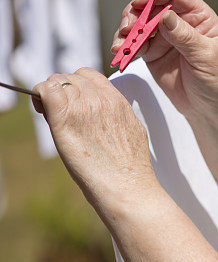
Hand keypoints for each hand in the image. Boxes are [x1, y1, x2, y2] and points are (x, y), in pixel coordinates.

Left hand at [32, 68, 158, 208]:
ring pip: (56, 82)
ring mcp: (84, 107)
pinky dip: (40, 96)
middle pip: (70, 77)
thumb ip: (117, 116)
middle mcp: (101, 99)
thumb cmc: (130, 170)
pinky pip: (46, 90)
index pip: (89, 75)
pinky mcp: (66, 118)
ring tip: (53, 116)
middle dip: (62, 91)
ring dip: (50, 95)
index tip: (73, 100)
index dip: (77, 84)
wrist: (128, 185)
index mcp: (118, 102)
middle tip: (58, 111)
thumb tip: (101, 116)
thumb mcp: (133, 132)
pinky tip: (43, 110)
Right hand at [111, 0, 217, 119]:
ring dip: (126, 30)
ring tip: (120, 43)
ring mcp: (164, 37)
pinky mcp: (152, 52)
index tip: (140, 2)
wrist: (209, 109)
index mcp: (199, 17)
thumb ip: (184, 36)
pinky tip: (120, 52)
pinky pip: (134, 43)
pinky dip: (124, 45)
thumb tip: (164, 16)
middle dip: (135, 13)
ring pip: (139, 22)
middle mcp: (179, 22)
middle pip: (151, 5)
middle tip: (127, 28)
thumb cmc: (216, 81)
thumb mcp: (205, 57)